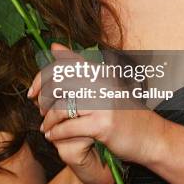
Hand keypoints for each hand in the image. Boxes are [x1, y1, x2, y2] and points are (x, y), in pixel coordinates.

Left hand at [28, 44, 113, 183]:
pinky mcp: (103, 124)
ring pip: (61, 108)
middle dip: (42, 99)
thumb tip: (54, 46)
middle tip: (38, 110)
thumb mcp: (104, 85)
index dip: (41, 77)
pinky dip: (57, 133)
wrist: (151, 136)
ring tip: (46, 128)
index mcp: (100, 72)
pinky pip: (69, 128)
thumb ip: (80, 67)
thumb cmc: (125, 113)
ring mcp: (103, 103)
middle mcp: (101, 83)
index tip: (32, 90)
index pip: (62, 66)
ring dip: (48, 120)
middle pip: (58, 85)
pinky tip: (53, 137)